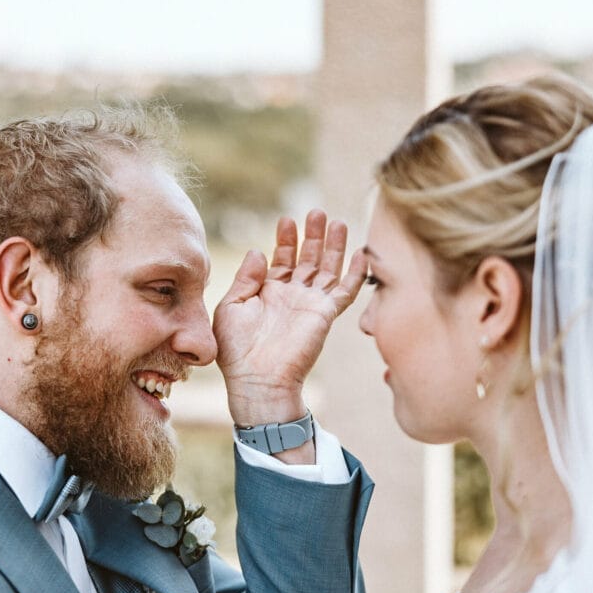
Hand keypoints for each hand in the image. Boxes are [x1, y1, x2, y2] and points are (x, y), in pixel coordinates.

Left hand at [213, 209, 366, 429]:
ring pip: (327, 268)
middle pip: (307, 259)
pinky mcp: (325, 314)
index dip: (286, 239)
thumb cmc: (237, 350)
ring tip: (335, 222)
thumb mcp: (231, 307)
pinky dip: (356, 273)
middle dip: (312, 235)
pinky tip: (361, 253)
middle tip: (316, 212)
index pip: (282, 259)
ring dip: (332, 246)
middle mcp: (292, 295)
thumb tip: (258, 251)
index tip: (286, 220)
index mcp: (268, 292)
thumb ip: (245, 278)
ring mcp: (310, 304)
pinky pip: (345, 291)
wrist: (257, 379)